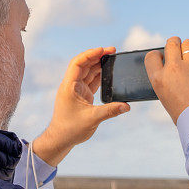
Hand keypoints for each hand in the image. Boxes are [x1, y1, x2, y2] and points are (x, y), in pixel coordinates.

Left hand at [32, 46, 130, 166]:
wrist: (61, 139)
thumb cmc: (70, 129)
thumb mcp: (92, 119)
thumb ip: (110, 111)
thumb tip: (126, 106)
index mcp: (69, 86)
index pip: (78, 63)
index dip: (90, 54)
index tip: (103, 50)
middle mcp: (72, 85)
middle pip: (84, 64)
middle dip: (97, 56)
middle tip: (113, 51)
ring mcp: (77, 90)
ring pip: (88, 72)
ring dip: (99, 65)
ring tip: (113, 58)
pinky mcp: (82, 96)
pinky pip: (91, 81)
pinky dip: (100, 75)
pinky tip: (109, 72)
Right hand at [144, 37, 188, 123]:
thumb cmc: (185, 115)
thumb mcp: (167, 98)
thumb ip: (168, 80)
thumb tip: (173, 67)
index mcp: (159, 79)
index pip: (151, 56)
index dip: (158, 55)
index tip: (163, 58)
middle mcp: (173, 69)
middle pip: (172, 42)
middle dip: (175, 45)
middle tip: (178, 53)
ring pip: (188, 43)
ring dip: (188, 48)